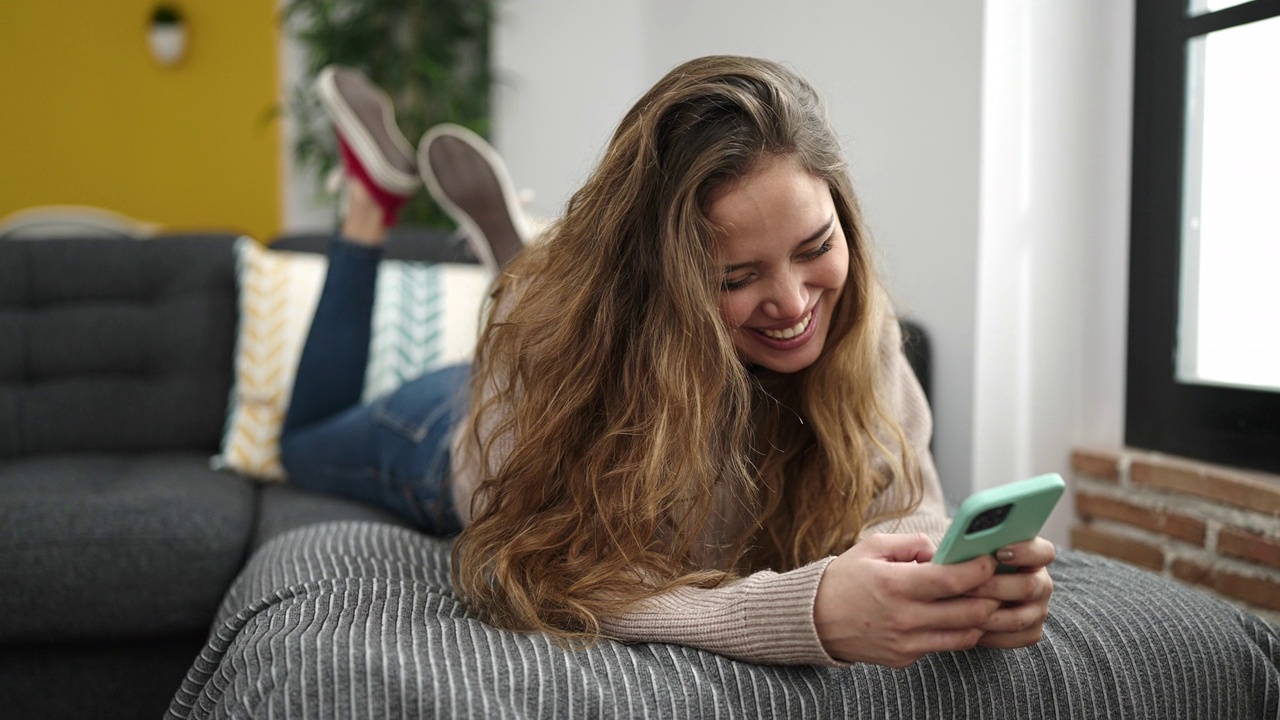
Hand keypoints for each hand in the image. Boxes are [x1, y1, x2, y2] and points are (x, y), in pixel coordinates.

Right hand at [813, 533, 999, 666]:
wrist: (813, 619)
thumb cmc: (845, 579)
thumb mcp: (873, 547)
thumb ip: (914, 544)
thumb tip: (946, 550)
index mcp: (895, 585)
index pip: (952, 580)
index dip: (979, 569)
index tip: (990, 560)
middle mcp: (903, 618)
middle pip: (969, 612)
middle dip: (991, 595)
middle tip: (996, 582)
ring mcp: (906, 643)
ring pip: (965, 635)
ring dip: (981, 618)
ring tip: (982, 599)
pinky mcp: (905, 658)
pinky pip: (944, 646)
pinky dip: (956, 630)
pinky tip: (954, 615)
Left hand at [966, 537, 1055, 648]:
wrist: (962, 594)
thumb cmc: (963, 564)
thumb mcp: (965, 550)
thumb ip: (967, 545)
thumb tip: (945, 547)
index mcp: (1032, 556)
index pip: (1044, 552)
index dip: (1025, 552)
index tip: (998, 552)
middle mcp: (1040, 583)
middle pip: (1029, 586)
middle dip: (994, 587)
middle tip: (966, 586)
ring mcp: (1038, 610)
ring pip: (1019, 617)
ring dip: (986, 614)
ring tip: (959, 608)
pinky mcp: (1031, 632)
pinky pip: (1014, 638)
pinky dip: (989, 634)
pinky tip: (967, 626)